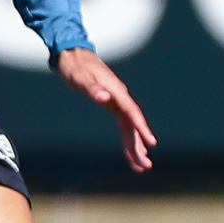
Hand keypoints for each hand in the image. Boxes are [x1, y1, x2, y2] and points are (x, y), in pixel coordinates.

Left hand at [55, 48, 156, 171]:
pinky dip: (127, 139)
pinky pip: (123, 125)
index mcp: (116, 91)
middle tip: (145, 166)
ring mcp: (117, 101)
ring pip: (130, 128)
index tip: (151, 143)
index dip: (142, 128)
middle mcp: (120, 97)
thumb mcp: (79, 77)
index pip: (132, 112)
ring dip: (135, 147)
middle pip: (133, 124)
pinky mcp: (112, 104)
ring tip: (141, 167)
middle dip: (139, 146)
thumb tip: (104, 98)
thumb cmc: (75, 67)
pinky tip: (131, 151)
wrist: (73, 55)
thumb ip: (92, 87)